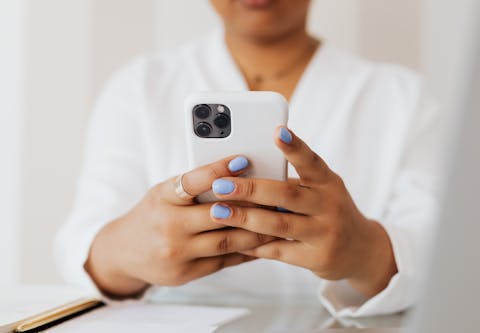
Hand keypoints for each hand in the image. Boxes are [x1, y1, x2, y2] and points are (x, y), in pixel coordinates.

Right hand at [85, 156, 272, 297]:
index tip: (243, 160)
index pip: (192, 181)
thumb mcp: (163, 193)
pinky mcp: (185, 274)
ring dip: (257, 231)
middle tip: (276, 197)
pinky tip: (263, 243)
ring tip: (278, 220)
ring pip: (227, 241)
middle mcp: (168, 226)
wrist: (123, 252)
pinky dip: (246, 251)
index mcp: (162, 198)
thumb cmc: (152, 214)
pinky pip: (224, 261)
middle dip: (251, 206)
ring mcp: (176, 253)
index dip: (218, 170)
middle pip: (218, 214)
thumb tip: (236, 176)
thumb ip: (193, 187)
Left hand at [209, 127, 397, 296]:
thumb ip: (291, 183)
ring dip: (245, 217)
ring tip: (218, 212)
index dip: (294, 147)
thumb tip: (244, 173)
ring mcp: (325, 233)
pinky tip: (234, 239)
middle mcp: (330, 205)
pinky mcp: (317, 258)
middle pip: (287, 194)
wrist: (362, 251)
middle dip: (250, 188)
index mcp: (328, 182)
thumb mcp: (321, 191)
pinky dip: (254, 244)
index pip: (311, 161)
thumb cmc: (329, 212)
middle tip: (220, 184)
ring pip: (279, 224)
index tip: (277, 132)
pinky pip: (279, 250)